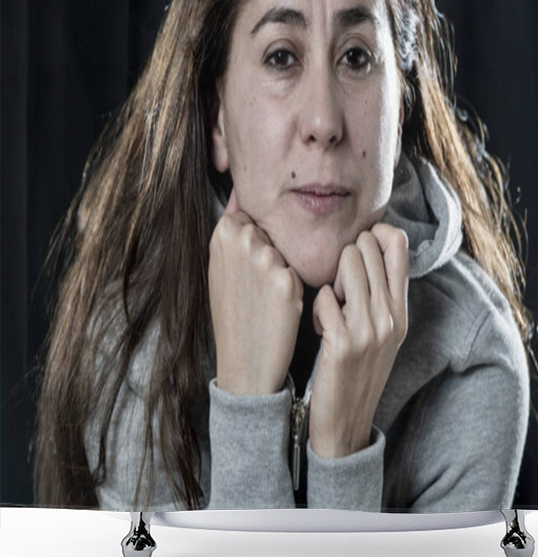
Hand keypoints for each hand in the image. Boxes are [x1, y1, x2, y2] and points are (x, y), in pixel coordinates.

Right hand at [208, 188, 303, 394]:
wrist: (243, 362)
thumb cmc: (233, 313)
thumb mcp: (221, 267)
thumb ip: (233, 232)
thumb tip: (244, 195)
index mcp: (222, 232)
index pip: (252, 214)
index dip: (254, 241)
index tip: (244, 268)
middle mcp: (242, 240)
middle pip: (273, 231)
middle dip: (270, 254)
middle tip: (255, 287)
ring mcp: (265, 258)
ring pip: (287, 252)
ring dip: (283, 271)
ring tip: (265, 298)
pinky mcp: (287, 279)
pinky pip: (299, 272)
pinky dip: (294, 288)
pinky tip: (278, 307)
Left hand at [308, 223, 408, 458]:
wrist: (346, 425)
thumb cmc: (358, 372)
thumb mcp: (383, 333)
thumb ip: (382, 295)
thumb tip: (370, 248)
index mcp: (401, 309)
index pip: (399, 243)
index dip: (375, 233)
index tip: (358, 252)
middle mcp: (390, 315)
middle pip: (366, 246)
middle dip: (345, 259)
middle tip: (339, 290)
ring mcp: (369, 329)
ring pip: (346, 264)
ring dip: (331, 281)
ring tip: (330, 308)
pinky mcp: (344, 343)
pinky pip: (324, 297)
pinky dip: (317, 308)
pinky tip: (320, 329)